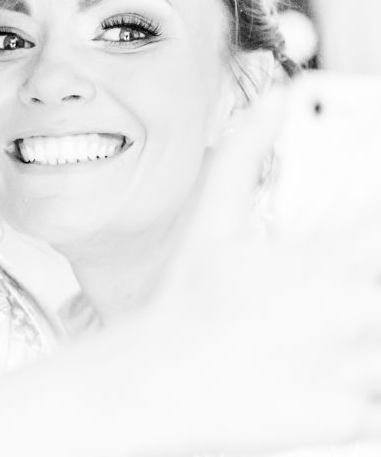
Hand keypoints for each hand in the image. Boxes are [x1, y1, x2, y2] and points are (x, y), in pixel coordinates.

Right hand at [127, 84, 380, 452]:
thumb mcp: (213, 222)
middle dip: (362, 292)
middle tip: (331, 299)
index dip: (371, 231)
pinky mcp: (350, 418)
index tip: (358, 241)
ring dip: (363, 343)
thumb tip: (277, 96)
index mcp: (330, 260)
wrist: (156, 383)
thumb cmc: (186, 298)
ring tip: (321, 339)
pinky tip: (316, 378)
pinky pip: (379, 402)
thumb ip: (249, 154)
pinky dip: (359, 391)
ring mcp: (354, 368)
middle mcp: (351, 310)